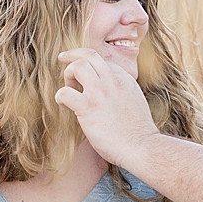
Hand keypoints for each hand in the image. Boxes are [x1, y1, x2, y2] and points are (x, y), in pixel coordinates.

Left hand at [56, 49, 158, 170]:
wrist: (141, 146)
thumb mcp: (135, 101)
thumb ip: (122, 93)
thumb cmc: (138, 132)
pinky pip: (64, 92)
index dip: (90, 65)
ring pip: (77, 66)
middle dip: (73, 57)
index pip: (103, 61)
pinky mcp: (88, 107)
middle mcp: (112, 81)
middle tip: (65, 66)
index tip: (83, 75)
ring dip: (68, 75)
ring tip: (69, 91)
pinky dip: (60, 97)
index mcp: (125, 79)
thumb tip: (109, 95)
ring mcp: (100, 92)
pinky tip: (65, 106)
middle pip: (89, 55)